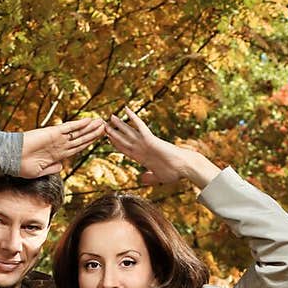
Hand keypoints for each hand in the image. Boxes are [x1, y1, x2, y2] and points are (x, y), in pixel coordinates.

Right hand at [19, 117, 104, 176]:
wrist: (12, 158)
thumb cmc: (22, 166)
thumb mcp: (40, 171)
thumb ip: (52, 168)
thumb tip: (62, 166)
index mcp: (58, 155)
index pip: (77, 148)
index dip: (87, 143)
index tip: (97, 140)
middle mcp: (60, 145)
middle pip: (80, 139)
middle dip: (93, 134)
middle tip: (105, 127)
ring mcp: (57, 138)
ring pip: (78, 132)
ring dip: (90, 128)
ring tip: (102, 122)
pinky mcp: (53, 133)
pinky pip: (69, 128)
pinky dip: (80, 124)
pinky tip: (89, 120)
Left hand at [103, 104, 218, 188]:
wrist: (184, 167)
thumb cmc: (174, 172)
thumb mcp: (158, 177)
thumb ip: (149, 177)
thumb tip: (142, 179)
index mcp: (142, 157)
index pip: (126, 149)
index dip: (116, 144)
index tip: (108, 138)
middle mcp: (142, 148)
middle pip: (124, 139)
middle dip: (113, 133)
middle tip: (103, 124)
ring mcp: (145, 143)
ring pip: (128, 132)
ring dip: (118, 124)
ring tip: (109, 117)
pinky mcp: (150, 139)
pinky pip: (139, 126)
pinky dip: (133, 117)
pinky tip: (126, 109)